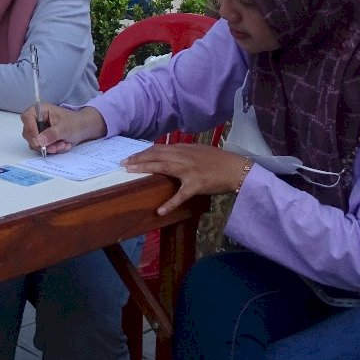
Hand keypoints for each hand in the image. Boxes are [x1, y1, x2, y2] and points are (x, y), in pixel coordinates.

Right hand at [21, 104, 106, 154]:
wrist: (84, 129)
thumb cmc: (75, 123)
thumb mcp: (65, 128)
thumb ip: (51, 134)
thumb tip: (38, 141)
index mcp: (41, 110)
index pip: (27, 118)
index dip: (30, 129)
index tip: (38, 140)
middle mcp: (37, 120)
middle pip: (28, 133)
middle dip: (43, 143)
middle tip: (55, 146)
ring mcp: (39, 131)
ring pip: (35, 143)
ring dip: (50, 147)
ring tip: (63, 144)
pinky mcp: (43, 140)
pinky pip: (42, 148)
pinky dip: (53, 149)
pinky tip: (63, 145)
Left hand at [121, 144, 251, 215]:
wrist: (236, 168)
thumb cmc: (218, 160)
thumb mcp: (199, 151)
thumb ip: (184, 151)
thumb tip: (169, 152)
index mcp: (183, 149)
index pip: (158, 148)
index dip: (143, 152)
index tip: (130, 156)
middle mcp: (183, 157)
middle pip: (156, 155)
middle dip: (137, 159)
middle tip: (122, 163)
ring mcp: (188, 170)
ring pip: (162, 168)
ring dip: (144, 169)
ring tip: (130, 173)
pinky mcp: (196, 185)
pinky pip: (180, 195)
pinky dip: (170, 203)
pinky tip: (160, 211)